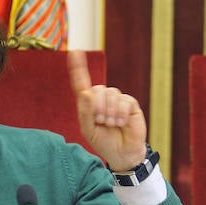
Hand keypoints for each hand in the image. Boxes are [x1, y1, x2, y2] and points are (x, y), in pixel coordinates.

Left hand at [67, 50, 146, 169]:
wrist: (121, 153)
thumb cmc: (103, 141)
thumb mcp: (88, 129)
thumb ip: (85, 112)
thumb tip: (86, 93)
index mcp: (89, 103)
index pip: (82, 82)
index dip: (78, 67)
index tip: (75, 51)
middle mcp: (103, 98)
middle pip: (97, 89)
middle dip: (97, 107)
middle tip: (101, 121)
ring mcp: (117, 100)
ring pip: (111, 94)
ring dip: (109, 113)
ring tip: (111, 124)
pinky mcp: (130, 104)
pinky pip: (124, 101)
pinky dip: (120, 114)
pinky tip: (121, 123)